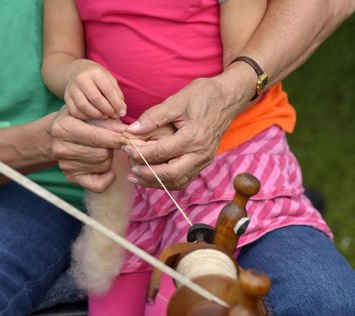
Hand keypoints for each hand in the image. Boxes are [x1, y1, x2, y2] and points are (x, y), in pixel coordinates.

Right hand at [48, 107, 125, 191]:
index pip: (97, 137)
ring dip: (108, 158)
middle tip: (108, 142)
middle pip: (102, 153)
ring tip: (101, 149)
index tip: (129, 137)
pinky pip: (99, 185)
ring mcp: (65, 165)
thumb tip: (130, 132)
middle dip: (111, 147)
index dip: (117, 138)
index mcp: (64, 127)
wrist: (55, 135)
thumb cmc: (78, 120)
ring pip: (103, 165)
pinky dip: (108, 177)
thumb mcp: (91, 113)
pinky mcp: (71, 177)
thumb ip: (109, 121)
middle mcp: (61, 148)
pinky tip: (106, 168)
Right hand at [65, 59, 126, 119]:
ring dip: (97, 115)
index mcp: (95, 72)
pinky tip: (93, 116)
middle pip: (95, 99)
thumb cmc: (97, 78)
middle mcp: (81, 79)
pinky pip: (75, 111)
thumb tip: (122, 110)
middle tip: (114, 116)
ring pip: (84, 106)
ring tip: (105, 116)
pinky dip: (86, 117)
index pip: (107, 90)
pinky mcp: (66, 97)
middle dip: (107, 110)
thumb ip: (116, 94)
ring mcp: (72, 88)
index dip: (116, 103)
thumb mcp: (109, 80)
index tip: (123, 112)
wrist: (76, 72)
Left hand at [122, 73, 252, 189]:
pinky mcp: (204, 161)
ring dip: (156, 182)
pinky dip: (167, 180)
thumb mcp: (178, 100)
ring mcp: (204, 160)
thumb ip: (154, 116)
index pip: (162, 152)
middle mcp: (202, 152)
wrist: (228, 98)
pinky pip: (184, 178)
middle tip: (130, 171)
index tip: (126, 148)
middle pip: (172, 174)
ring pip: (178, 181)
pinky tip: (152, 175)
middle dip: (148, 175)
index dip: (141, 153)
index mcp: (195, 136)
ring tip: (136, 177)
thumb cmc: (204, 95)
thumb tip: (132, 130)